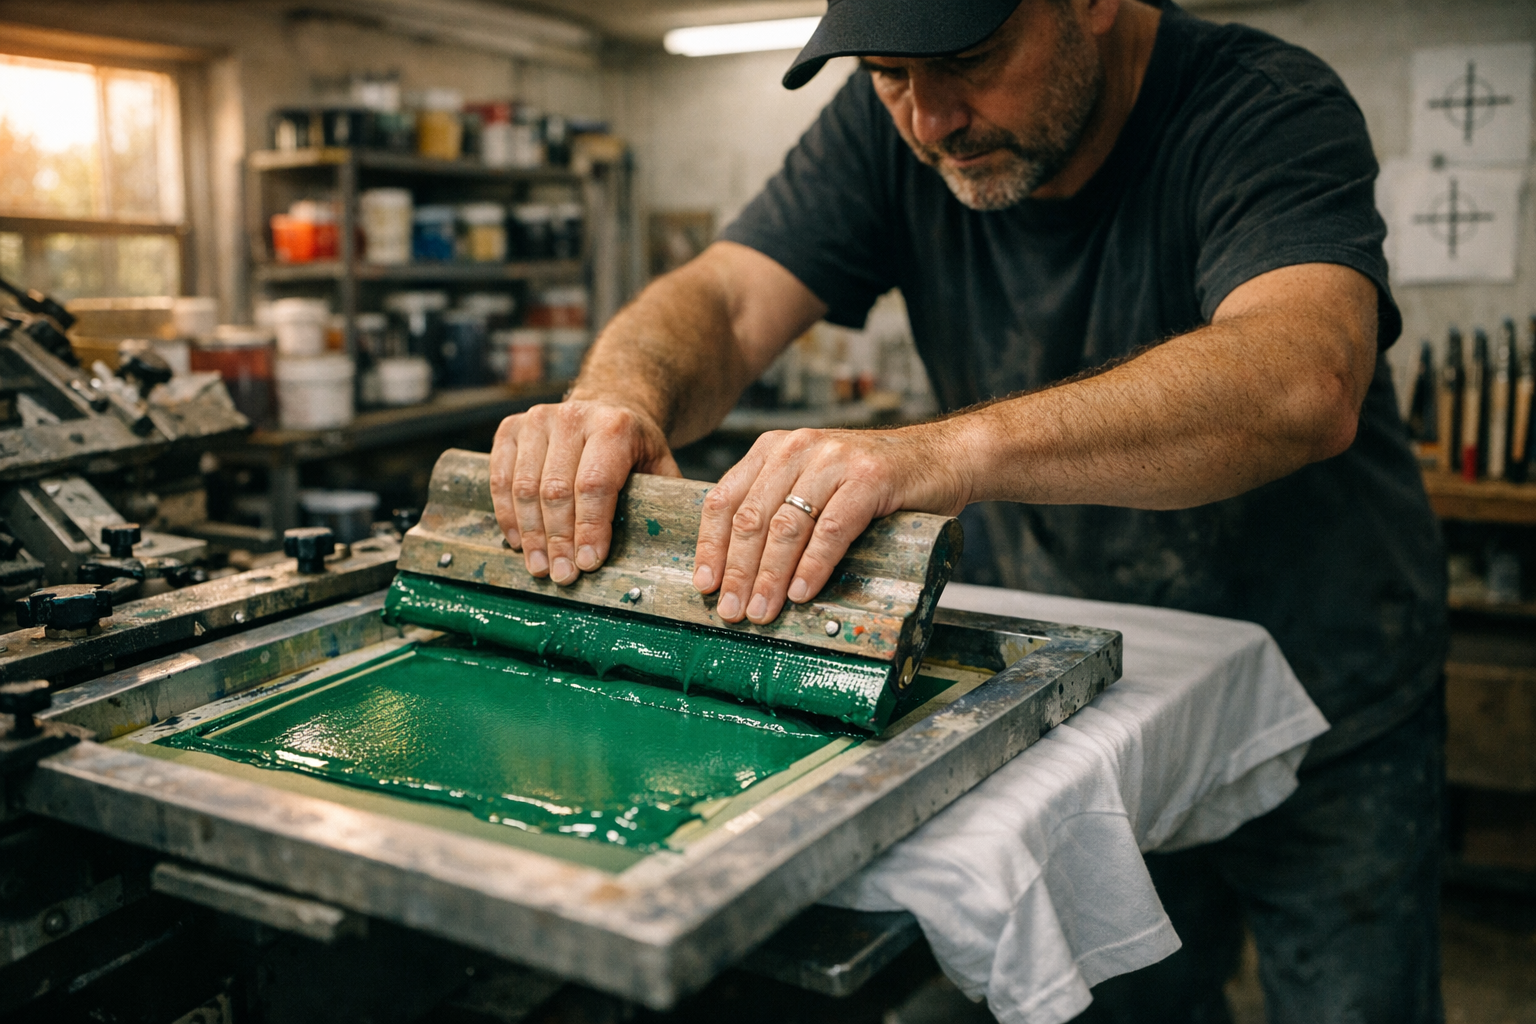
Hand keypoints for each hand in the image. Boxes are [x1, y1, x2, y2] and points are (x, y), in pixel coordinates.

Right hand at [490, 400, 679, 583]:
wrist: (608, 405)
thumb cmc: (634, 448)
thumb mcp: (659, 465)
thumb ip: (661, 500)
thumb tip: (667, 550)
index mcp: (615, 426)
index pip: (595, 484)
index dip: (589, 528)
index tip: (588, 564)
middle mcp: (573, 417)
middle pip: (556, 490)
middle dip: (559, 540)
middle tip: (562, 575)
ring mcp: (538, 419)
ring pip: (524, 486)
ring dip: (530, 534)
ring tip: (539, 566)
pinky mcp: (512, 427)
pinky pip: (499, 476)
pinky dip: (507, 514)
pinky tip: (517, 541)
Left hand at [693, 425, 970, 623]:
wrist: (944, 457)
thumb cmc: (876, 482)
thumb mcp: (817, 485)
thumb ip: (782, 509)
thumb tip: (741, 573)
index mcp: (774, 449)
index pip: (725, 500)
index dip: (710, 546)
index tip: (704, 585)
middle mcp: (798, 447)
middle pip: (751, 517)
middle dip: (737, 571)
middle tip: (732, 610)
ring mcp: (834, 460)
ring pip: (786, 525)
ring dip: (770, 576)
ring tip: (762, 611)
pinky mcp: (869, 478)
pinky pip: (831, 528)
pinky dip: (814, 565)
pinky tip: (803, 593)